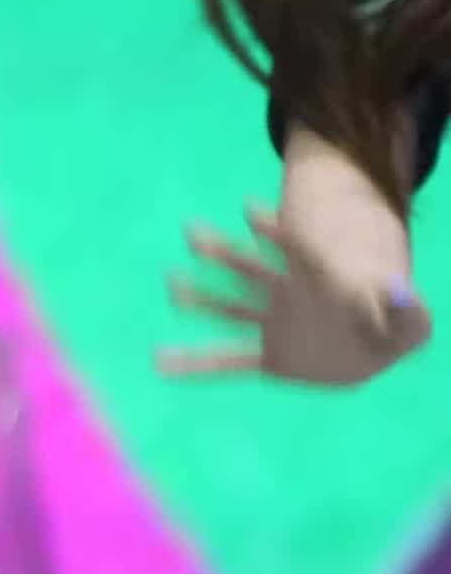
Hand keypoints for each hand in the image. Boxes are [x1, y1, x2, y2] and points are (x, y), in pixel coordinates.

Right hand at [157, 202, 428, 388]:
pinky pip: (227, 361)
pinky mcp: (270, 358)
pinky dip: (195, 364)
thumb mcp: (412, 326)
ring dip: (201, 296)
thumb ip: (409, 311)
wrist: (371, 353)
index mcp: (318, 284)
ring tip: (172, 282)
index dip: (273, 230)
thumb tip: (399, 289)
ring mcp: (274, 326)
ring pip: (231, 307)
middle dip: (222, 252)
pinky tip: (161, 363)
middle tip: (192, 232)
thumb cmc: (392, 331)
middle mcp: (287, 298)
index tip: (251, 209)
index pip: (292, 252)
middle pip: (250, 271)